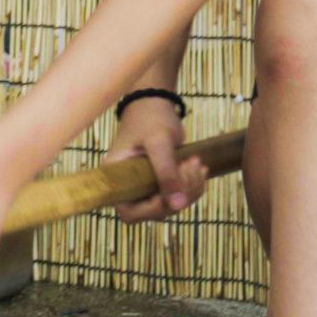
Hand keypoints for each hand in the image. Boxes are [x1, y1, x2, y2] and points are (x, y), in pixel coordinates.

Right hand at [107, 96, 208, 222]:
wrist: (154, 104)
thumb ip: (166, 173)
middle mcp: (129, 187)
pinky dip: (193, 186)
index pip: (130, 211)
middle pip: (155, 211)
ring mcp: (145, 187)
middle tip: (191, 166)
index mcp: (117, 178)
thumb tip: (178, 205)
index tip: (171, 194)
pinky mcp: (160, 183)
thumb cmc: (150, 119)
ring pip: (171, 205)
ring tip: (196, 163)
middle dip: (178, 194)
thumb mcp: (158, 143)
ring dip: (190, 189)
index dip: (152, 210)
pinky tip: (199, 167)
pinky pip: (179, 196)